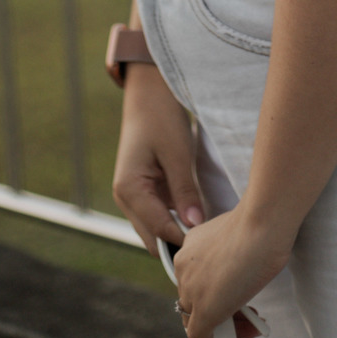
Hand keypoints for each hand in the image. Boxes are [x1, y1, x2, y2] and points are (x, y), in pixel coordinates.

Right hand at [111, 64, 205, 255]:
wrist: (149, 93)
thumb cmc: (161, 118)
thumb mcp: (177, 153)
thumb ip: (184, 191)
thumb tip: (194, 226)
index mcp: (129, 190)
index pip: (158, 230)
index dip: (184, 240)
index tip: (211, 244)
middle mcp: (125, 198)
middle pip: (153, 238)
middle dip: (178, 243)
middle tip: (211, 243)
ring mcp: (132, 196)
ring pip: (155, 229)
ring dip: (177, 232)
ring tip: (207, 233)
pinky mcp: (143, 190)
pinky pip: (159, 215)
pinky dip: (176, 219)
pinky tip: (198, 216)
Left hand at [173, 201, 290, 337]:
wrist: (261, 225)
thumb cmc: (258, 224)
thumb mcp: (234, 237)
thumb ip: (227, 255)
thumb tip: (238, 270)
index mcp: (190, 246)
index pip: (196, 278)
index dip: (216, 289)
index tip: (237, 289)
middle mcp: (184, 267)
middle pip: (195, 299)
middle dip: (220, 308)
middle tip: (246, 313)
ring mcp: (191, 290)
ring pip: (197, 319)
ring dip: (224, 327)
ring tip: (249, 326)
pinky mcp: (203, 311)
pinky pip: (200, 336)